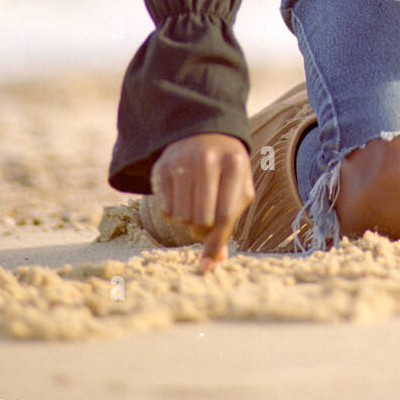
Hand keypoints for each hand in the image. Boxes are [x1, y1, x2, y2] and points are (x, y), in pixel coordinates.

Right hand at [151, 133, 254, 272]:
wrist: (204, 134)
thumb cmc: (226, 171)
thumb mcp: (237, 189)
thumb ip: (228, 224)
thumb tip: (215, 261)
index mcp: (235, 164)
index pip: (225, 214)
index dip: (216, 242)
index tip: (206, 265)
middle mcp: (208, 159)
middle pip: (201, 219)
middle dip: (201, 230)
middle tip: (204, 221)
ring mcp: (183, 161)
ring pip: (181, 217)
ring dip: (187, 221)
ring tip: (194, 206)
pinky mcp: (162, 166)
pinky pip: (164, 210)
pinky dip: (173, 213)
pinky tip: (181, 198)